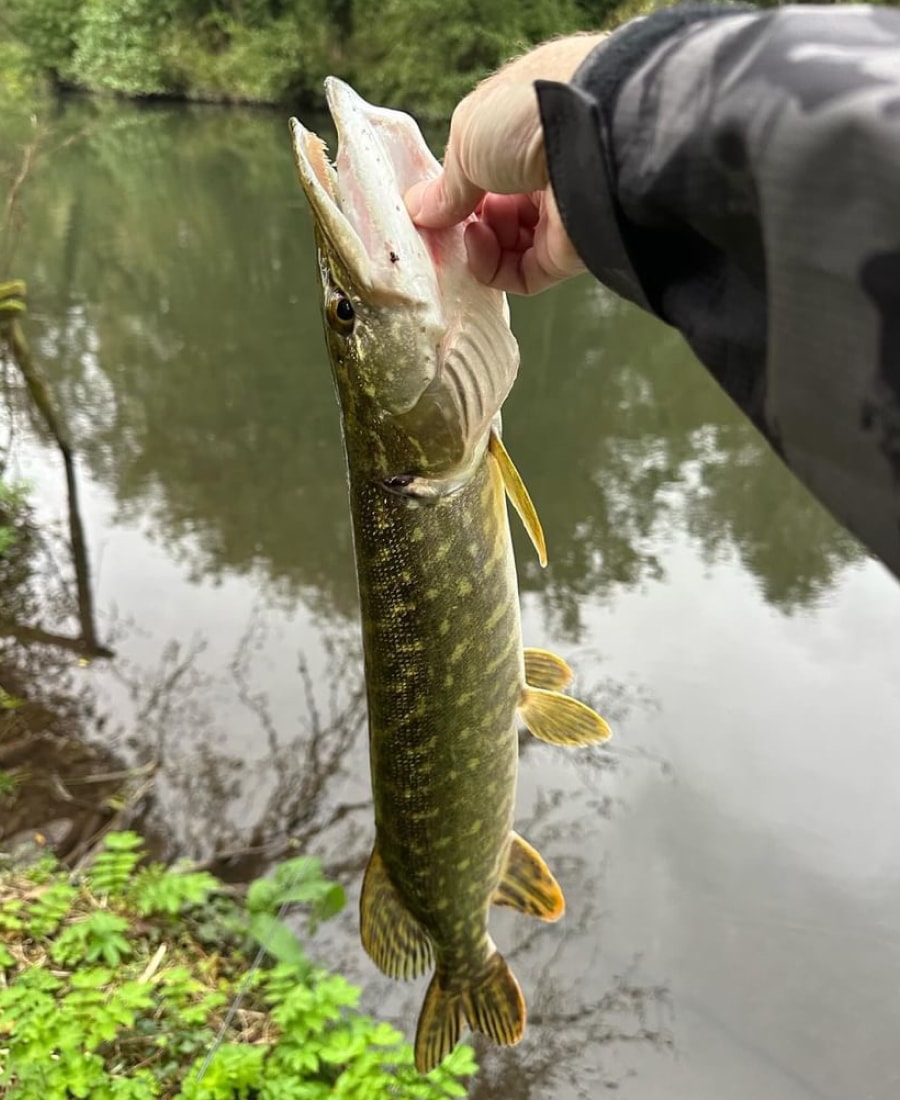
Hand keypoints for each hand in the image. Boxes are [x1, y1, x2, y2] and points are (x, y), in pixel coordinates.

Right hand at [405, 34, 606, 294]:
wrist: (592, 140)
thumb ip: (446, 184)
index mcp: (531, 126)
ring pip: (508, 244)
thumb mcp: (468, 138)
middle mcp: (550, 168)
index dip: (460, 184)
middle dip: (467, 217)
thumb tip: (420, 212)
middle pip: (499, 207)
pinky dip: (492, 268)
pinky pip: (521, 273)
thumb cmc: (528, 115)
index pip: (491, 165)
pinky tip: (478, 245)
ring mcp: (562, 212)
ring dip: (477, 243)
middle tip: (446, 219)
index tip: (434, 198)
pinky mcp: (568, 253)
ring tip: (467, 230)